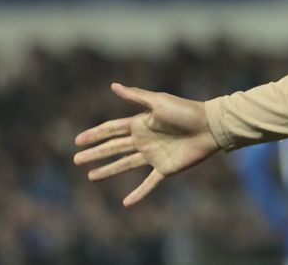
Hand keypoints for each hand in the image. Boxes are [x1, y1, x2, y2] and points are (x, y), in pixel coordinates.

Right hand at [74, 83, 220, 206]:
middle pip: (114, 148)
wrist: (210, 127)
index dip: (95, 135)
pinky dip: (139, 193)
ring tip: (91, 176)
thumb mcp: (159, 101)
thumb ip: (136, 96)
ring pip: (125, 165)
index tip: (78, 140)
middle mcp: (144, 139)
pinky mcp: (165, 168)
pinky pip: (149, 183)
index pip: (112, 130)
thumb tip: (113, 85)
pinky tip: (126, 203)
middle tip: (76, 160)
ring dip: (108, 171)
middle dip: (96, 153)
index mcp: (141, 123)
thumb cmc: (186, 111)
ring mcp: (153, 155)